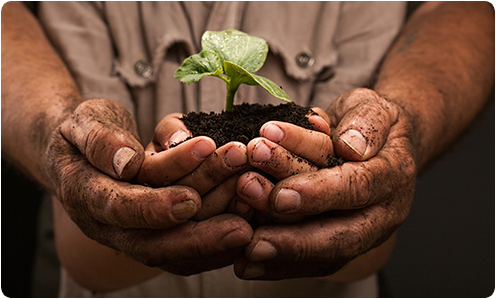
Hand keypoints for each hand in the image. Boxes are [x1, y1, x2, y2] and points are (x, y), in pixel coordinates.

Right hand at [46, 99, 252, 274]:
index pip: (119, 207)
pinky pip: (185, 253)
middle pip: (153, 242)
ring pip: (175, 248)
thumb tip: (127, 163)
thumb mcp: (85, 121)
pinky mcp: (154, 237)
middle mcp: (108, 225)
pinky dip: (217, 245)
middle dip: (199, 235)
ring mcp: (131, 235)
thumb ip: (101, 140)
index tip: (191, 199)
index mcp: (85, 195)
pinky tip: (250, 229)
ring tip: (253, 214)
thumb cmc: (88, 131)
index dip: (154, 206)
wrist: (86, 152)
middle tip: (242, 225)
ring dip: (216, 235)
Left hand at [234, 88, 415, 278]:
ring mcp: (364, 233)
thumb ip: (366, 123)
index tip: (281, 195)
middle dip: (296, 239)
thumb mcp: (373, 107)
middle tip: (255, 239)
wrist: (374, 143)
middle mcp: (382, 212)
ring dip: (281, 251)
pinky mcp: (342, 245)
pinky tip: (245, 264)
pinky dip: (278, 265)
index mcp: (392, 175)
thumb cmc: (366, 122)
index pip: (358, 187)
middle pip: (342, 235)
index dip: (320, 193)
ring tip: (243, 246)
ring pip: (323, 252)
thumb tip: (352, 147)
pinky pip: (312, 263)